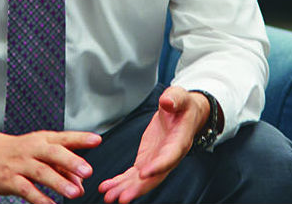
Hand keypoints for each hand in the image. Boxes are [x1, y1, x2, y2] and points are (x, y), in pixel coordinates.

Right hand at [0, 123, 100, 203]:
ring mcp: (20, 164)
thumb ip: (63, 167)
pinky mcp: (9, 180)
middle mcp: (32, 149)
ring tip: (75, 193)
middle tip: (87, 171)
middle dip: (71, 161)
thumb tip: (80, 184)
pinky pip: (26, 190)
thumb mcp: (42, 152)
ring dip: (59, 183)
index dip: (80, 138)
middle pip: (53, 153)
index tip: (96, 140)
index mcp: (43, 139)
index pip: (64, 137)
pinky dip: (39, 198)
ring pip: (41, 172)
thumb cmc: (21, 152)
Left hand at [98, 86, 208, 203]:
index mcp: (179, 142)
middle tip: (122, 197)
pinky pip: (133, 175)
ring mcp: (156, 161)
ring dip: (125, 189)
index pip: (169, 157)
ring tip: (109, 196)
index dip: (158, 166)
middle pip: (155, 176)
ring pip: (142, 180)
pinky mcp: (146, 161)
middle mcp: (169, 156)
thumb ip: (174, 99)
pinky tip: (107, 188)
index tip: (143, 173)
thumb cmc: (182, 106)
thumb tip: (167, 102)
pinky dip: (121, 182)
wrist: (183, 114)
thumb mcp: (180, 97)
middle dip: (138, 188)